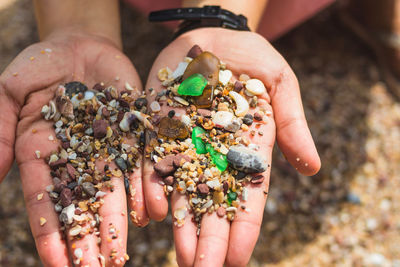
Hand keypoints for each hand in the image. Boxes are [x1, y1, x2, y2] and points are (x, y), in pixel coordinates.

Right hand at [0, 29, 147, 265]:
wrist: (80, 45)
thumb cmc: (39, 65)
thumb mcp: (10, 91)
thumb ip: (0, 130)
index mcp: (42, 152)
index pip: (46, 201)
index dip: (51, 234)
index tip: (60, 266)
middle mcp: (78, 157)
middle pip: (84, 204)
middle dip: (90, 238)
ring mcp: (108, 147)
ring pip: (116, 191)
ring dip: (120, 223)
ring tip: (121, 255)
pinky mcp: (135, 132)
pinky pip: (142, 163)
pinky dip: (147, 187)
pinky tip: (154, 213)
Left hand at [142, 28, 320, 266]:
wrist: (211, 35)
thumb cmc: (251, 57)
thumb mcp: (280, 83)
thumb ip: (291, 124)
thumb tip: (312, 168)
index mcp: (248, 147)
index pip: (249, 195)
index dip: (244, 227)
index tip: (238, 259)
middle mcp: (216, 154)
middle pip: (213, 202)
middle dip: (211, 238)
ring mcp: (186, 143)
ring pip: (182, 190)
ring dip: (181, 225)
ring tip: (182, 257)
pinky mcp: (160, 129)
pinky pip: (154, 162)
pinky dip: (153, 186)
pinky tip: (152, 212)